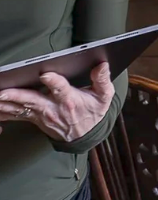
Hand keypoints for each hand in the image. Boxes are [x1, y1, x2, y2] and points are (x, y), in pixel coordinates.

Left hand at [0, 61, 115, 141]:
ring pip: (20, 108)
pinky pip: (15, 115)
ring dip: (5, 104)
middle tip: (3, 91)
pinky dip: (3, 113)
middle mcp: (53, 108)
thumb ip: (102, 80)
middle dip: (17, 96)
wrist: (84, 135)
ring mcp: (41, 115)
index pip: (61, 89)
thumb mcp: (104, 97)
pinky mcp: (33, 118)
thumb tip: (102, 64)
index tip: (45, 75)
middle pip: (33, 100)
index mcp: (70, 100)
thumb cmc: (93, 112)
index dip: (54, 82)